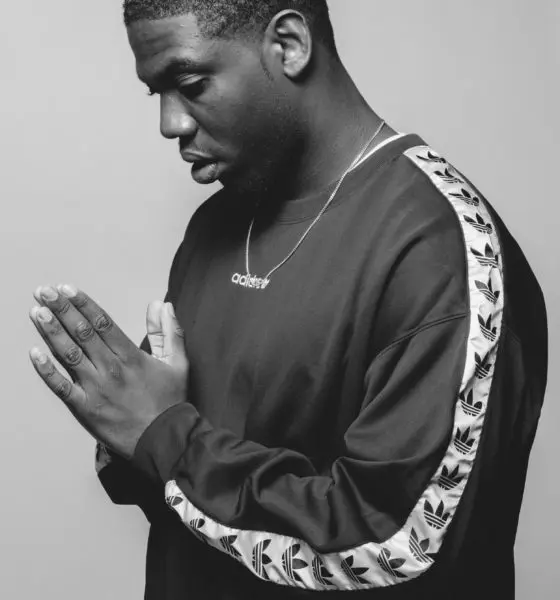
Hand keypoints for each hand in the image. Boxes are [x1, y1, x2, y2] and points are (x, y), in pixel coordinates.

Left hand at [29, 285, 188, 459]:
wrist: (163, 440)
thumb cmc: (171, 402)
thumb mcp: (178, 363)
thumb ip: (169, 332)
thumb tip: (162, 304)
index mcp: (131, 356)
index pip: (102, 322)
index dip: (83, 303)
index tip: (67, 289)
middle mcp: (110, 368)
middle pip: (82, 333)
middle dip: (61, 310)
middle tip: (44, 292)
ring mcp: (96, 388)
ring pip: (69, 354)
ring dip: (51, 332)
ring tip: (36, 312)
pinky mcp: (85, 408)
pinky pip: (61, 387)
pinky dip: (46, 371)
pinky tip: (34, 354)